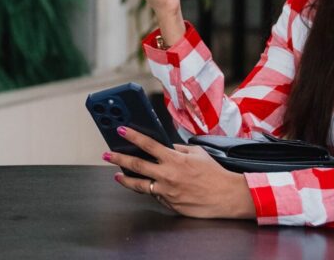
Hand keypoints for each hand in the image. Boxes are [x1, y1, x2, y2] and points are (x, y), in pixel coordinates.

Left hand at [103, 126, 255, 219]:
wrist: (226, 196)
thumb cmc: (214, 174)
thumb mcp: (197, 153)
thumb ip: (178, 149)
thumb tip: (164, 147)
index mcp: (174, 159)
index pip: (148, 144)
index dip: (132, 136)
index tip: (121, 130)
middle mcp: (167, 175)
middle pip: (136, 165)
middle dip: (119, 158)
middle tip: (108, 155)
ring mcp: (166, 191)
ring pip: (139, 185)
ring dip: (125, 179)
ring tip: (117, 175)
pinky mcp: (169, 204)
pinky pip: (154, 195)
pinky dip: (148, 189)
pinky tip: (142, 185)